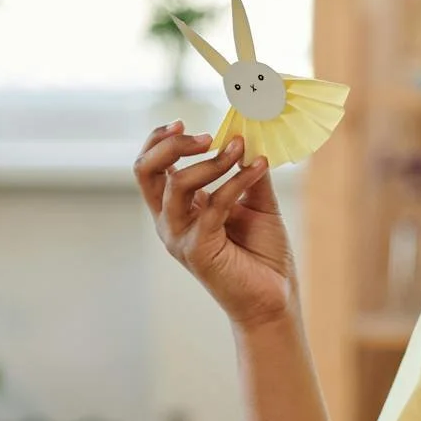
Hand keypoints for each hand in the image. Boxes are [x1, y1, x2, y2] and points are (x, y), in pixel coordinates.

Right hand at [134, 122, 295, 327]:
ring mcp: (180, 236)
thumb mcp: (256, 204)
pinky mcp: (198, 250)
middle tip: (207, 135)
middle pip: (146, 171)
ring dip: (211, 161)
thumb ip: (246, 174)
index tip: (184, 123)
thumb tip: (249, 138)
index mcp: (177, 209)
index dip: (159, 141)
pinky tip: (260, 167)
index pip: (149, 167)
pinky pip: (213, 204)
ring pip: (177, 185)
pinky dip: (237, 180)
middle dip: (171, 145)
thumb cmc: (262, 254)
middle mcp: (170, 221)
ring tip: (240, 149)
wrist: (275, 298)